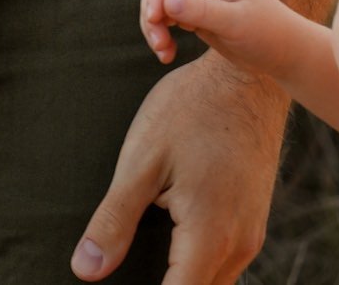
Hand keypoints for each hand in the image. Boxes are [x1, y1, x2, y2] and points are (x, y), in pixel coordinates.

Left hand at [72, 54, 286, 283]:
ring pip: (214, 283)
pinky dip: (198, 264)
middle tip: (126, 268)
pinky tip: (172, 244)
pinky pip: (225, 261)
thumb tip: (85, 269)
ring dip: (182, 278)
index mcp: (208, 235)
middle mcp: (238, 245)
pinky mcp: (253, 219)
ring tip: (146, 262)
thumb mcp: (142, 159)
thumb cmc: (192, 108)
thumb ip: (114, 220)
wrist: (249, 74)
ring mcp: (251, 233)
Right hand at [140, 0, 303, 81]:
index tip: (153, 19)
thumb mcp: (237, 23)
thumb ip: (203, 10)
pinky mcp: (196, 15)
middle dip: (152, 11)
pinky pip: (168, 18)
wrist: (284, 53)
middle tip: (157, 42)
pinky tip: (167, 54)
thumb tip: (167, 1)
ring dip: (154, 25)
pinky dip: (162, 34)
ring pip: (160, 1)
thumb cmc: (268, 33)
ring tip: (163, 52)